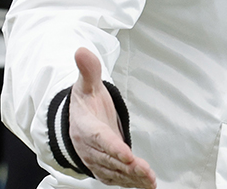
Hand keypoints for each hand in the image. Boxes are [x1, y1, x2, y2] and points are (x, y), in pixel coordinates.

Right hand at [69, 48, 156, 187]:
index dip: (113, 149)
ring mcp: (97, 161)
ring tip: (150, 182)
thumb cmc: (84, 102)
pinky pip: (118, 178)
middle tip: (146, 171)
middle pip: (110, 160)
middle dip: (128, 168)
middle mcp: (90, 149)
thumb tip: (81, 50)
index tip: (128, 156)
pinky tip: (147, 185)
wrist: (76, 121)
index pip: (101, 140)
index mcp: (86, 128)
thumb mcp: (85, 85)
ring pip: (115, 172)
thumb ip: (88, 70)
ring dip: (133, 178)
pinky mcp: (105, 168)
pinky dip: (132, 183)